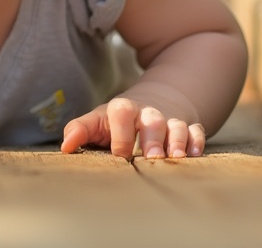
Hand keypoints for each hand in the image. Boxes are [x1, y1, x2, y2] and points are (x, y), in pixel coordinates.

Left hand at [60, 97, 204, 158]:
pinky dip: (197, 142)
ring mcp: (170, 119)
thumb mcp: (97, 121)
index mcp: (123, 109)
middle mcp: (148, 113)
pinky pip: (196, 131)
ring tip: (175, 158)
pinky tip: (194, 155)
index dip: (121, 134)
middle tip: (152, 158)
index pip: (121, 112)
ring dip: (177, 141)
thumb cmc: (117, 120)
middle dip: (153, 139)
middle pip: (152, 120)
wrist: (149, 103)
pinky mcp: (188, 127)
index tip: (119, 156)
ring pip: (177, 126)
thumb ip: (79, 130)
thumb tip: (65, 147)